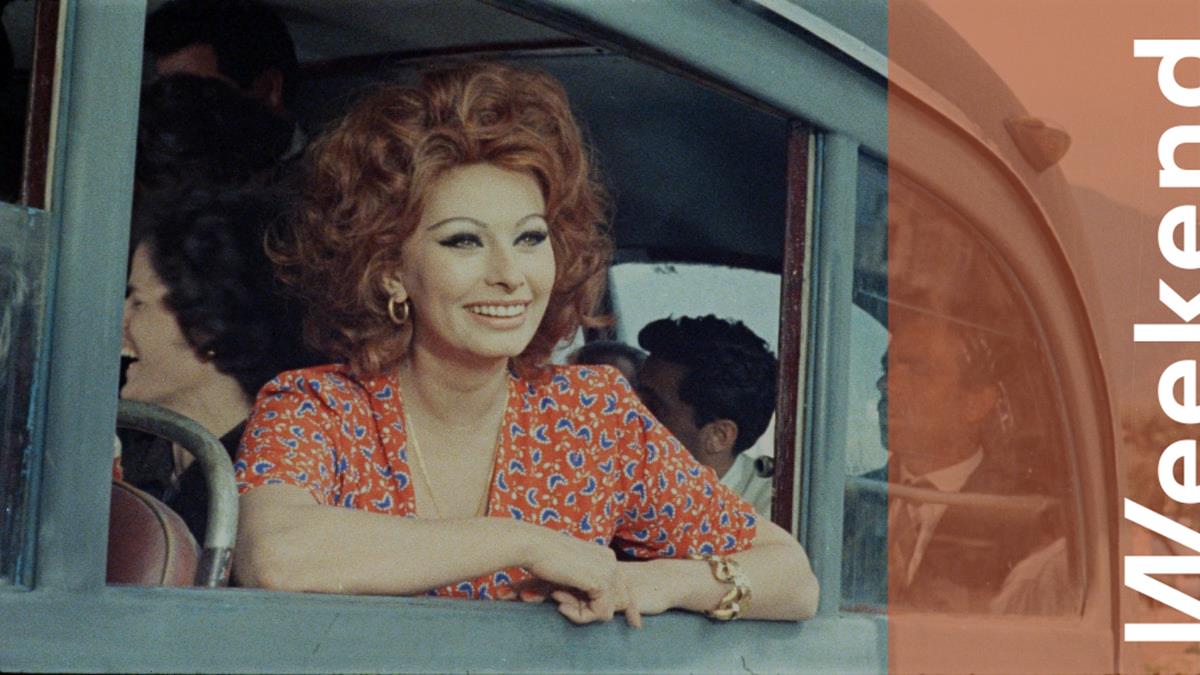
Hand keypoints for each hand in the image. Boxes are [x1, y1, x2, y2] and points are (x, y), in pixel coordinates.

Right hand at [517, 526, 641, 626]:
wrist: (533, 545)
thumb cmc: (543, 559)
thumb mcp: (569, 575)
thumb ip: (584, 589)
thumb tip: (600, 611)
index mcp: (605, 556)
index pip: (624, 587)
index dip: (630, 608)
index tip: (636, 625)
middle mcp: (610, 561)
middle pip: (623, 601)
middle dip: (599, 613)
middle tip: (565, 606)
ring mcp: (607, 570)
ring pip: (608, 611)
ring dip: (584, 614)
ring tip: (559, 601)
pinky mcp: (600, 581)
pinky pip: (600, 613)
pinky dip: (580, 616)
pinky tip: (561, 604)